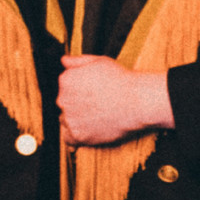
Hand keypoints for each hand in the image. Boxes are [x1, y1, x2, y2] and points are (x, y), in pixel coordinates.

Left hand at [58, 56, 174, 145]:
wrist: (137, 101)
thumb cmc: (121, 80)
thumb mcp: (99, 61)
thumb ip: (78, 61)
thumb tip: (64, 61)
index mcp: (65, 80)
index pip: (64, 87)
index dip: (78, 90)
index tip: (92, 93)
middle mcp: (63, 99)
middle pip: (64, 104)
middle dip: (77, 105)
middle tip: (97, 105)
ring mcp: (70, 118)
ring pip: (66, 121)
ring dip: (77, 120)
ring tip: (97, 117)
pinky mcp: (78, 135)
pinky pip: (68, 139)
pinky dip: (76, 137)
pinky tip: (89, 131)